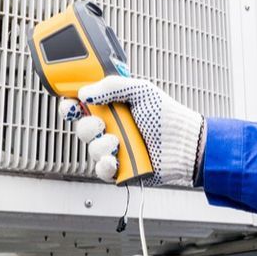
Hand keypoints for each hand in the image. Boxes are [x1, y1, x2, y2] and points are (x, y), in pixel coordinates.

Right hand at [63, 75, 204, 185]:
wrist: (185, 143)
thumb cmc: (167, 116)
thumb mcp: (141, 90)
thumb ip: (112, 86)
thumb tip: (86, 92)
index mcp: (113, 107)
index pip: (82, 105)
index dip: (71, 105)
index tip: (71, 105)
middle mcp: (111, 128)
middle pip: (82, 127)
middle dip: (88, 125)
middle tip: (103, 123)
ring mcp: (115, 149)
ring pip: (91, 148)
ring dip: (102, 145)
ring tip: (120, 142)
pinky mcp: (120, 168)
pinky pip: (101, 169)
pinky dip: (105, 165)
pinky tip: (116, 159)